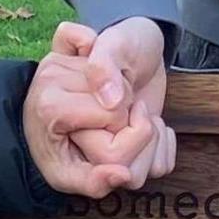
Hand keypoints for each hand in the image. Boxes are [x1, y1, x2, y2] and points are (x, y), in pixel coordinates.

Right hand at [27, 17, 172, 194]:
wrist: (139, 47)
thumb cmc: (124, 43)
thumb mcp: (114, 41)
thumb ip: (102, 61)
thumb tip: (110, 100)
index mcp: (53, 109)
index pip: (90, 132)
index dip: (117, 114)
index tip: (119, 94)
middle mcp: (71, 141)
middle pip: (115, 161)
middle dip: (139, 128)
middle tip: (134, 100)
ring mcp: (99, 155)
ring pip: (136, 177)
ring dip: (154, 138)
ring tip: (143, 111)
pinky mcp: (127, 159)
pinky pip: (154, 170)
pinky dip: (166, 145)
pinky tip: (155, 122)